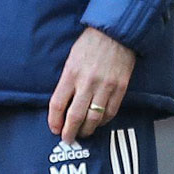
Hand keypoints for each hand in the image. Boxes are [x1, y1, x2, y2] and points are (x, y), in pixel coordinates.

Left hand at [48, 26, 133, 144]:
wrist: (115, 33)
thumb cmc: (89, 44)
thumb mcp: (71, 59)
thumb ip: (67, 80)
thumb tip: (63, 103)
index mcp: (71, 73)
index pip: (58, 104)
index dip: (54, 121)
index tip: (54, 129)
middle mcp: (87, 83)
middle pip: (75, 116)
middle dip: (70, 132)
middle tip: (67, 139)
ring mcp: (105, 87)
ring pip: (94, 118)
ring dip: (87, 130)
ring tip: (83, 134)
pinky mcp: (120, 88)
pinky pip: (111, 112)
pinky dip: (103, 121)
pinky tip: (98, 123)